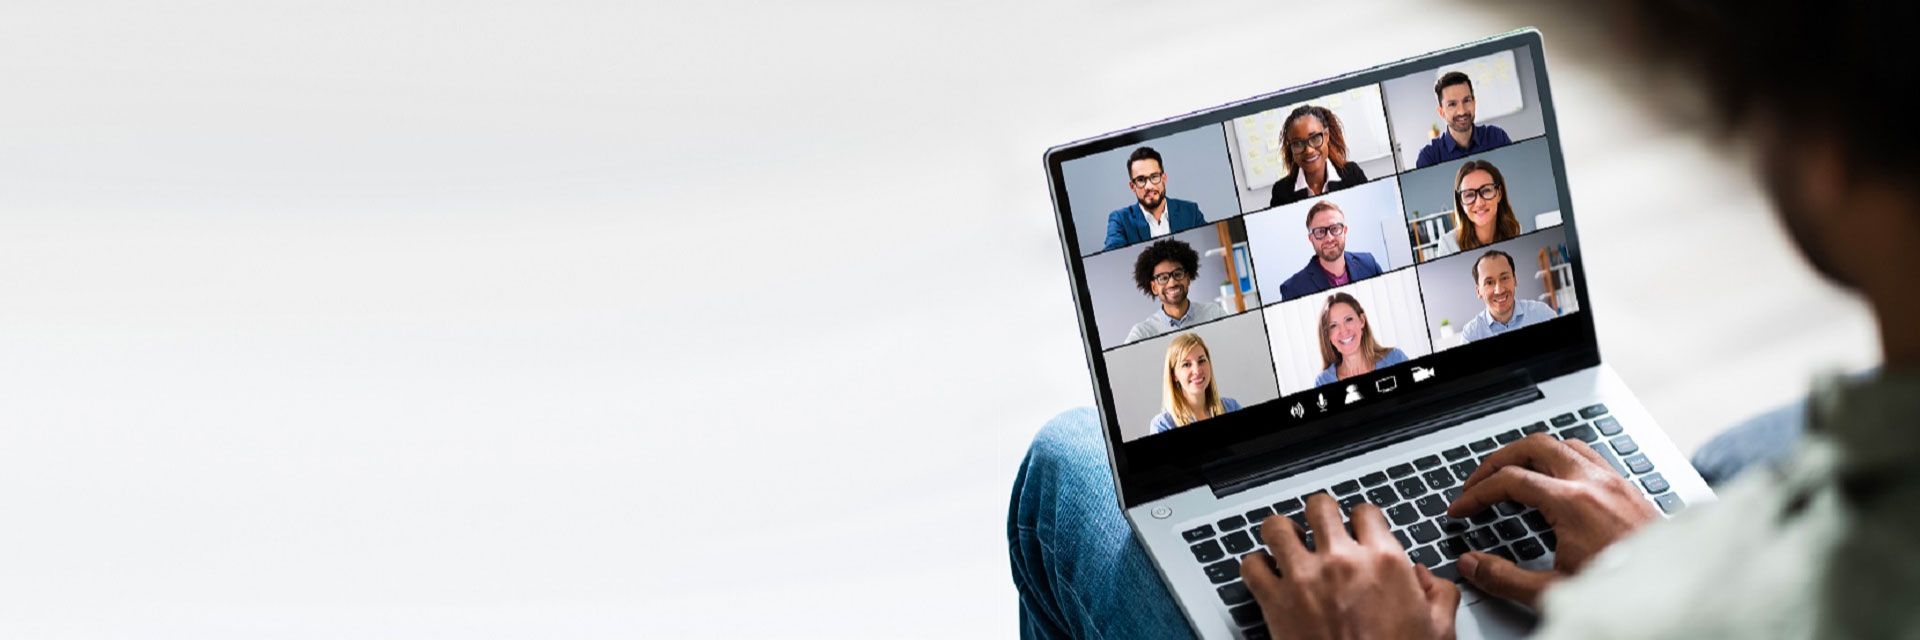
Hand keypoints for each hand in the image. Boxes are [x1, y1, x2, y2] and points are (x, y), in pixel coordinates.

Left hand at [1242, 494, 1458, 639]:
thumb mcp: (1439, 629)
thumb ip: (1438, 593)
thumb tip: (1424, 576)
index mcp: (1384, 562)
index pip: (1365, 512)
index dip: (1360, 520)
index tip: (1356, 530)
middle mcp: (1342, 561)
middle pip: (1319, 507)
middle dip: (1320, 516)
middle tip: (1320, 531)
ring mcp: (1304, 578)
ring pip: (1277, 527)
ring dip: (1282, 534)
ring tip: (1288, 545)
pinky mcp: (1275, 601)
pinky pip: (1251, 565)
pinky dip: (1255, 566)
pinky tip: (1267, 574)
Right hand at [1446, 434, 1659, 604]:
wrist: (1674, 591)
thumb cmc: (1624, 591)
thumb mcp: (1554, 592)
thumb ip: (1504, 578)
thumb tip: (1471, 563)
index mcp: (1573, 503)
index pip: (1510, 480)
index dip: (1476, 493)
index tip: (1462, 508)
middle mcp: (1594, 483)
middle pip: (1533, 446)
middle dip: (1498, 460)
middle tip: (1479, 481)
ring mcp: (1614, 482)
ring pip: (1562, 444)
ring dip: (1531, 454)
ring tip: (1512, 473)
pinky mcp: (1628, 488)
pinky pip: (1588, 455)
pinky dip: (1562, 458)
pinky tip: (1556, 479)